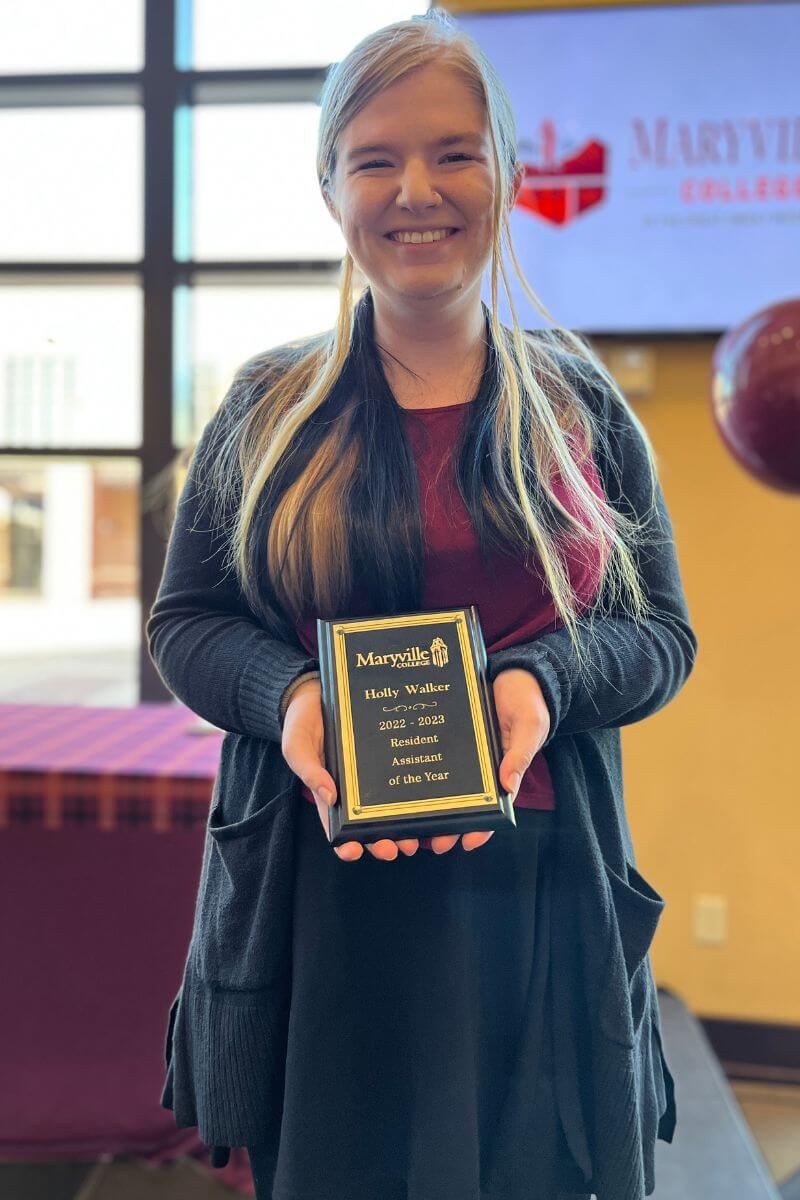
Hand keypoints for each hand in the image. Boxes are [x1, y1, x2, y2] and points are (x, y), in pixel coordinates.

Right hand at [281, 678, 418, 861]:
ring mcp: (376, 775)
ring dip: (407, 826)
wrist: (320, 690)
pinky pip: (407, 778)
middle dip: (385, 841)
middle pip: (373, 824)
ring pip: (395, 808)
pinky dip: (420, 793)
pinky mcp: (392, 757)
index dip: (348, 844)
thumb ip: (309, 771)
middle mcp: (357, 789)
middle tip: (396, 848)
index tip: (355, 851)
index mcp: (331, 793)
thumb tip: (330, 797)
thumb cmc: (303, 721)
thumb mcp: (297, 745)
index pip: (339, 827)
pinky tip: (433, 800)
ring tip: (418, 836)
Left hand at [408, 666, 551, 856]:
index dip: (480, 828)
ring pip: (441, 786)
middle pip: (461, 804)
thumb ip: (520, 754)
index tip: (466, 842)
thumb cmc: (528, 701)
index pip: (492, 808)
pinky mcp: (447, 737)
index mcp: (502, 771)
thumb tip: (508, 785)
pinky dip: (418, 770)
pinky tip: (399, 782)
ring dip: (426, 806)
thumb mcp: (530, 727)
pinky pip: (431, 756)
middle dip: (445, 826)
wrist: (515, 672)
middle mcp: (479, 769)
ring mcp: (461, 755)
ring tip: (406, 825)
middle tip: (426, 843)